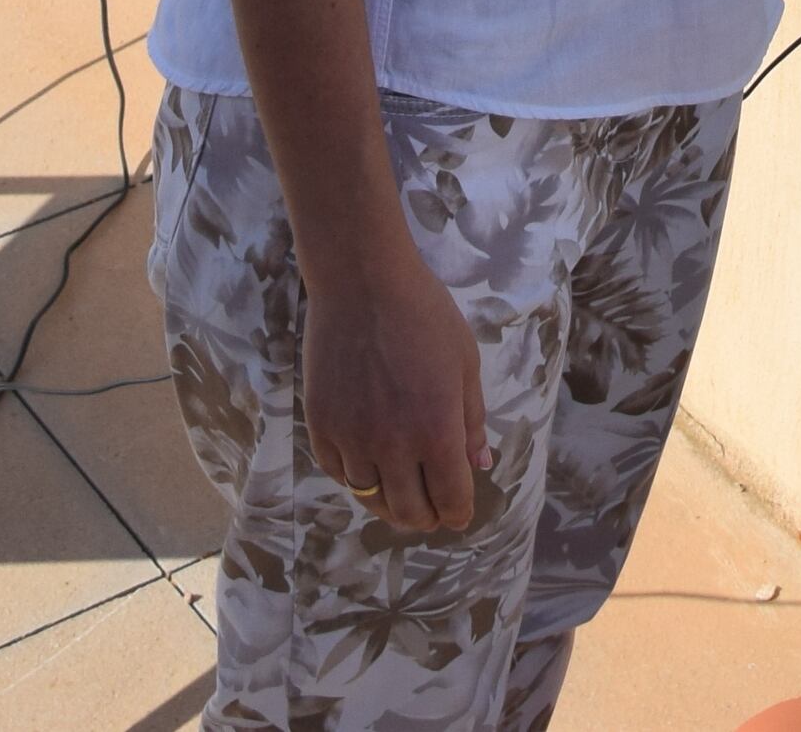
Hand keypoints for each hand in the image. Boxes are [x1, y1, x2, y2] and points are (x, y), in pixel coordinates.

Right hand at [301, 247, 493, 531]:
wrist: (362, 282)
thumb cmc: (424, 315)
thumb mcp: (464, 363)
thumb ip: (472, 421)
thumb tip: (479, 466)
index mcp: (437, 431)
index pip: (451, 500)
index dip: (458, 513)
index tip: (459, 511)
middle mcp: (393, 444)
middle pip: (410, 512)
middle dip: (427, 517)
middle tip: (432, 510)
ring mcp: (352, 437)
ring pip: (370, 498)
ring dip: (390, 502)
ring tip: (400, 492)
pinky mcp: (321, 425)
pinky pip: (338, 472)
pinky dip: (356, 478)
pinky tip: (368, 466)